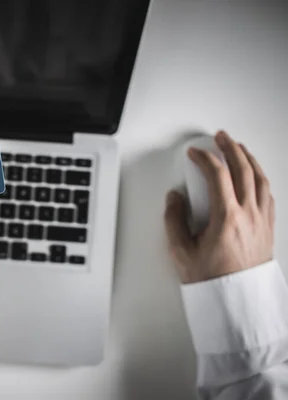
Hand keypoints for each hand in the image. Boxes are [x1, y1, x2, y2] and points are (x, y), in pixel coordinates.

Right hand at [165, 131, 274, 283]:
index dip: (205, 158)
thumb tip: (175, 198)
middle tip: (221, 138)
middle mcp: (249, 214)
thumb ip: (174, 220)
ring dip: (249, 159)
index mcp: (227, 217)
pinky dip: (260, 178)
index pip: (218, 175)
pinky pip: (268, 194)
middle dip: (230, 148)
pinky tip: (256, 176)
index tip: (195, 153)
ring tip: (240, 149)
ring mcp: (262, 220)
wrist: (236, 301)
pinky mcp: (268, 228)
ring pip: (260, 179)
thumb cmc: (212, 279)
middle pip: (243, 169)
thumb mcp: (181, 251)